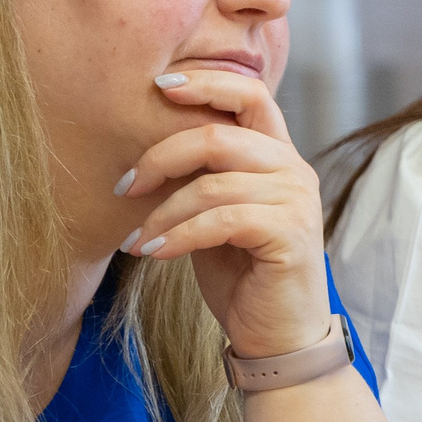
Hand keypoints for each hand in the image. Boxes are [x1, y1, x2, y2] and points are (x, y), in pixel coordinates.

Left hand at [115, 69, 332, 360]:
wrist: (277, 340)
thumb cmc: (242, 278)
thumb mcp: (214, 216)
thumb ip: (201, 178)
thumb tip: (146, 148)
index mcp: (278, 156)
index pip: (251, 94)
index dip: (206, 81)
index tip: (159, 87)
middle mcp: (294, 170)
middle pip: (219, 135)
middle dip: (161, 156)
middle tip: (124, 186)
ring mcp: (297, 201)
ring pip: (212, 183)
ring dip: (161, 213)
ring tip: (136, 239)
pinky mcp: (290, 234)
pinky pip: (221, 220)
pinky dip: (177, 236)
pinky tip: (154, 254)